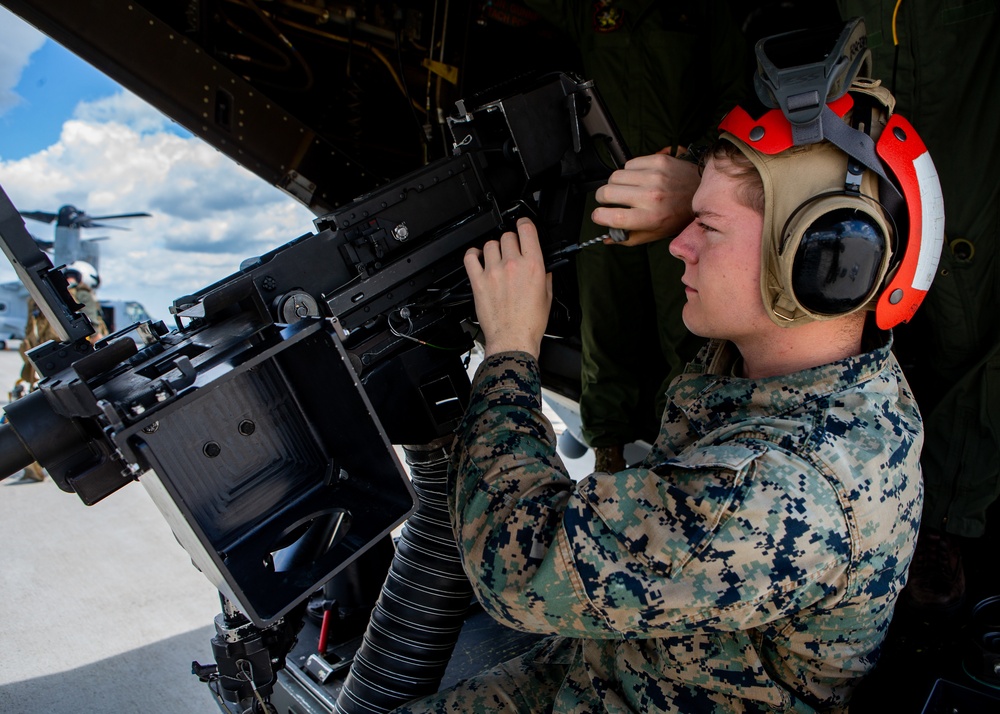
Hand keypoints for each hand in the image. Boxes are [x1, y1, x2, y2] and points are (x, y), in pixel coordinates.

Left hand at [464, 217, 552, 358]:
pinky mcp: (479, 282)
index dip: (524, 223)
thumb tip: (543, 267)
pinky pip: (470, 257)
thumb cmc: (530, 323)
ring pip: (490, 244)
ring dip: (494, 249)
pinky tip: (478, 258)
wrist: (513, 340)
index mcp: (534, 266)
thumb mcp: (547, 297)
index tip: (523, 226)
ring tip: (496, 259)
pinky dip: (474, 254)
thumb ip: (545, 277)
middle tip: (512, 252)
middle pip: (508, 236)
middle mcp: (513, 265)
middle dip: (511, 242)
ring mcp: (494, 272)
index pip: (527, 230)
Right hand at [592, 152, 700, 245]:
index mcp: (650, 217)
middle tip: (607, 200)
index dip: (599, 216)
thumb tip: (607, 237)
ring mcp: (654, 176)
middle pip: (607, 192)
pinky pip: (628, 164)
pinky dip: (629, 172)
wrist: (700, 191)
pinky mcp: (658, 161)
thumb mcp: (654, 233)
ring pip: (615, 176)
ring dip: (615, 183)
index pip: (612, 216)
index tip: (599, 215)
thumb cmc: (677, 215)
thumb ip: (628, 238)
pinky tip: (638, 178)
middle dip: (601, 197)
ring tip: (626, 188)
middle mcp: (651, 196)